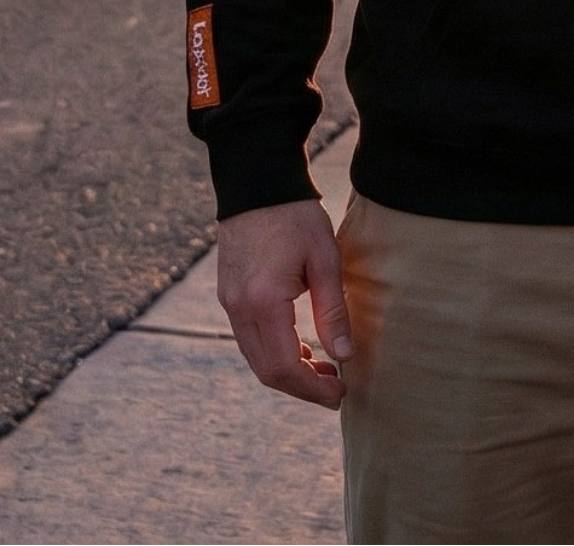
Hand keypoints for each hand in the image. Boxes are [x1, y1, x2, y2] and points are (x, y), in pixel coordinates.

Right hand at [217, 198, 352, 406]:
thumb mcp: (324, 259)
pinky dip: (273, 351)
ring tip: (322, 369)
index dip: (312, 388)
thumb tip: (344, 356)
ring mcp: (229, 302)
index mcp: (263, 302)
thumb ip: (332, 310)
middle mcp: (239, 308)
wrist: (258, 181)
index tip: (340, 392)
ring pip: (255, 357)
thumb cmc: (296, 215)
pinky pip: (248, 338)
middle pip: (266, 371)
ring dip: (287, 371)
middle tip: (333, 388)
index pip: (285, 367)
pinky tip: (299, 346)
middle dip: (301, 387)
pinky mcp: (228, 293)